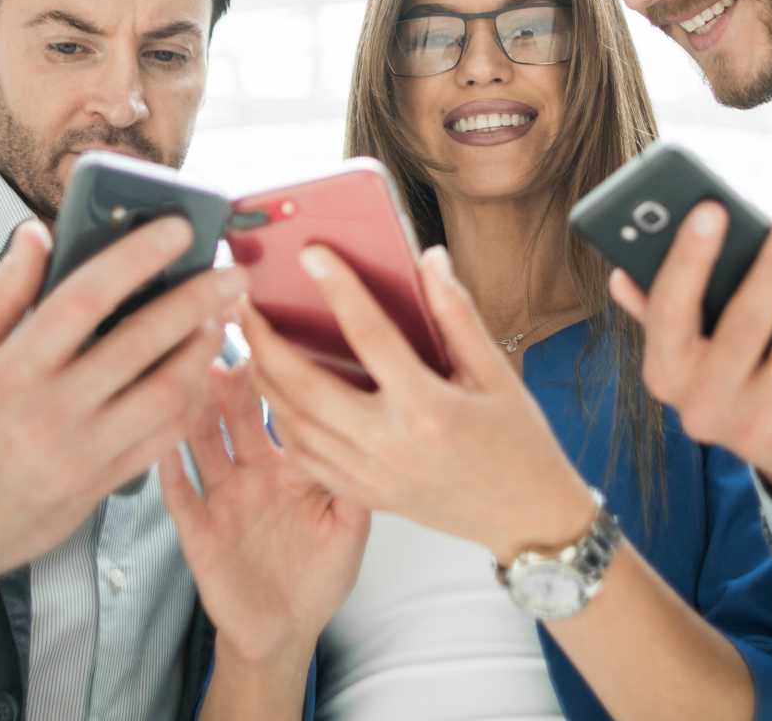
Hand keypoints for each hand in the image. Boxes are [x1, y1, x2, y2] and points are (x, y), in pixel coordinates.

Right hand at [0, 217, 243, 599]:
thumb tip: (37, 233)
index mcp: (10, 372)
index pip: (86, 298)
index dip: (136, 258)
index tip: (177, 229)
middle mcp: (53, 414)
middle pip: (142, 344)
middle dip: (197, 300)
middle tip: (233, 271)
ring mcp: (82, 455)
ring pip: (166, 395)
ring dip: (201, 352)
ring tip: (219, 319)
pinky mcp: (101, 486)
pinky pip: (162, 440)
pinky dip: (189, 402)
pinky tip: (199, 373)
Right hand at [161, 355, 369, 673]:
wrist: (283, 631)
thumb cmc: (319, 578)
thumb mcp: (351, 529)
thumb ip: (358, 484)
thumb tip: (374, 434)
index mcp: (292, 466)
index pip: (282, 411)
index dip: (278, 377)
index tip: (274, 335)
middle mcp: (253, 473)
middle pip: (237, 416)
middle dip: (231, 380)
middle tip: (225, 340)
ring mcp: (223, 498)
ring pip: (203, 444)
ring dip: (195, 412)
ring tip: (190, 377)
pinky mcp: (199, 530)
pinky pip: (180, 496)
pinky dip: (170, 471)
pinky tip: (162, 445)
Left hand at [241, 246, 592, 566]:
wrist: (526, 517)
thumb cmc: (517, 444)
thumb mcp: (496, 373)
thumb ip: (457, 315)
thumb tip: (430, 261)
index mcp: (428, 408)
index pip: (371, 335)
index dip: (339, 288)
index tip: (311, 254)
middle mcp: (390, 444)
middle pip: (306, 386)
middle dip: (266, 341)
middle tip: (245, 303)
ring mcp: (370, 475)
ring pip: (294, 423)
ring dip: (264, 379)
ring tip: (250, 341)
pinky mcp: (363, 494)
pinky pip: (304, 457)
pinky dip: (282, 422)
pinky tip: (276, 394)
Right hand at [610, 204, 771, 528]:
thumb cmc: (733, 371)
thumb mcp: (690, 348)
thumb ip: (661, 309)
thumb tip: (622, 274)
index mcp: (666, 375)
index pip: (668, 312)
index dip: (688, 259)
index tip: (712, 209)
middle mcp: (706, 407)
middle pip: (746, 324)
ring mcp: (759, 427)